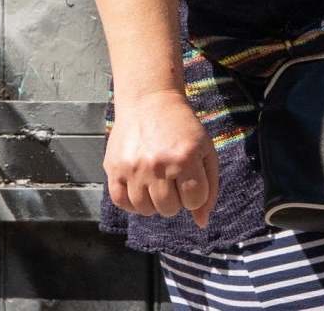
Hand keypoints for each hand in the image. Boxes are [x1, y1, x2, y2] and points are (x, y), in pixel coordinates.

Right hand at [103, 87, 219, 226]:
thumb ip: (209, 187)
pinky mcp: (113, 168)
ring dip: (153, 201)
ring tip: (155, 181)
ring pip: (145, 210)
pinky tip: (139, 186)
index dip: (195, 194)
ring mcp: (133, 167)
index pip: (195, 201)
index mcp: (185, 158)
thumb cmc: (181, 128)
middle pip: (169, 209)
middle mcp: (158, 164)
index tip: (190, 177)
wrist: (149, 101)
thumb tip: (201, 223)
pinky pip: (121, 202)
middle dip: (175, 198)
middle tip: (172, 177)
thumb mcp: (205, 150)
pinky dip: (131, 201)